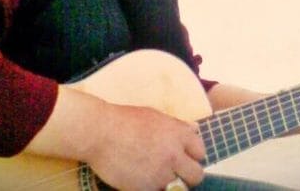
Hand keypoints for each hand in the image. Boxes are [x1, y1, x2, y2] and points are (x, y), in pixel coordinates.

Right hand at [87, 104, 204, 190]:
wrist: (99, 132)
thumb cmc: (123, 119)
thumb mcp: (153, 115)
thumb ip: (175, 125)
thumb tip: (194, 129)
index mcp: (178, 134)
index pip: (200, 151)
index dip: (192, 155)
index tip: (183, 156)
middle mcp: (174, 155)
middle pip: (196, 175)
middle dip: (187, 174)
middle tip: (173, 171)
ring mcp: (160, 174)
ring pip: (177, 187)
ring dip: (167, 182)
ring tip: (152, 173)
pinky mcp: (146, 189)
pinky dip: (150, 188)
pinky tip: (139, 178)